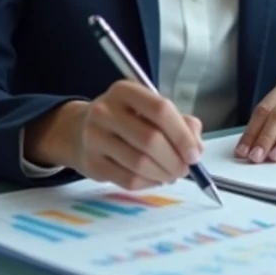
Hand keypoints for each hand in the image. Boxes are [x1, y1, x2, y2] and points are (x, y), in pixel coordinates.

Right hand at [59, 81, 203, 189]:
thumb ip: (180, 123)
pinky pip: (128, 180)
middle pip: (151, 139)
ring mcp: (94, 137)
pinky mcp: (91, 163)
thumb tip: (196, 148)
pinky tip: (154, 178)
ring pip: (140, 163)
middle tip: (185, 169)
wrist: (79, 130)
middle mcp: (106, 110)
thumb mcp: (149, 109)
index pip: (160, 110)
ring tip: (171, 174)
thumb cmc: (125, 119)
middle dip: (175, 160)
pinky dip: (148, 183)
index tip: (194, 153)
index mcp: (125, 91)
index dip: (182, 135)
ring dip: (163, 174)